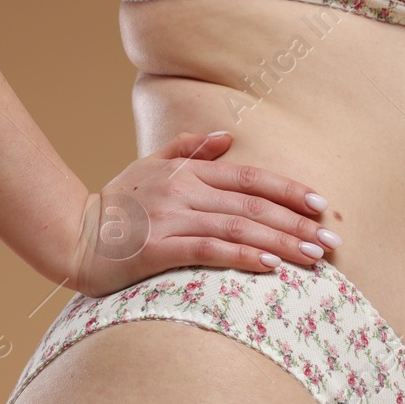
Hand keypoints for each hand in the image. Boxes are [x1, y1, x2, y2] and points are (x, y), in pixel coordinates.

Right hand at [68, 130, 337, 297]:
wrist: (71, 236)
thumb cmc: (116, 205)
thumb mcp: (150, 167)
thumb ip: (189, 150)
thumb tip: (225, 137)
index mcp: (188, 172)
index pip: (250, 179)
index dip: (289, 191)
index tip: (323, 206)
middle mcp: (184, 191)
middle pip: (253, 206)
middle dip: (298, 224)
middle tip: (333, 243)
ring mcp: (172, 219)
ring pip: (238, 229)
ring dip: (281, 243)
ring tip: (314, 258)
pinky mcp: (158, 249)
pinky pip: (209, 251)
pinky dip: (243, 257)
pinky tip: (270, 266)